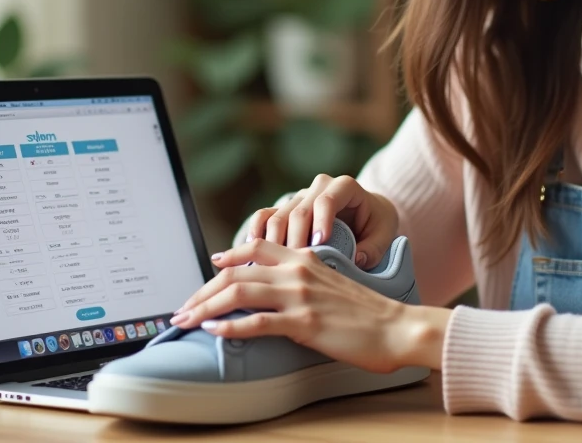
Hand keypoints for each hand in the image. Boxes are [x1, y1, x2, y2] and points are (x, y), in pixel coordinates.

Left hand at [170, 239, 447, 372]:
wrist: (399, 327)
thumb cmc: (370, 313)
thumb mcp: (334, 285)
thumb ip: (308, 281)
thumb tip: (284, 293)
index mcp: (306, 259)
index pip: (256, 249)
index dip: (229, 256)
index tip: (210, 266)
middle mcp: (299, 272)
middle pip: (236, 272)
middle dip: (203, 291)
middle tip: (182, 308)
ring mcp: (300, 296)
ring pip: (239, 293)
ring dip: (205, 307)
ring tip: (186, 321)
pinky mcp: (305, 323)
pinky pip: (258, 322)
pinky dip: (230, 326)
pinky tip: (213, 331)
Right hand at [244, 174, 397, 269]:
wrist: (366, 213)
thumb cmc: (375, 223)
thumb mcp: (385, 232)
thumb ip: (375, 247)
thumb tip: (358, 260)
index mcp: (344, 187)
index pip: (328, 199)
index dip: (322, 220)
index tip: (321, 242)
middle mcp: (317, 187)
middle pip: (299, 210)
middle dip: (295, 238)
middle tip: (294, 265)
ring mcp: (298, 197)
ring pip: (278, 215)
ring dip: (274, 242)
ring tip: (273, 267)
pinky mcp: (283, 209)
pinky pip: (263, 217)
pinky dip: (256, 233)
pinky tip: (252, 254)